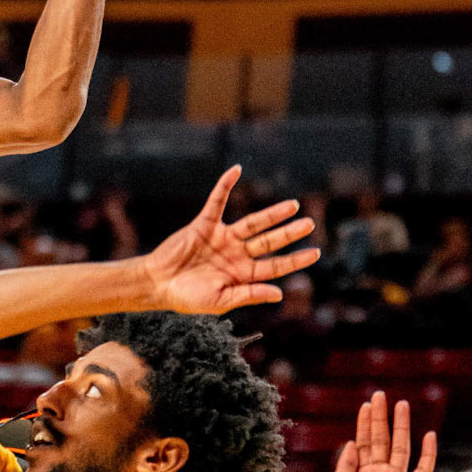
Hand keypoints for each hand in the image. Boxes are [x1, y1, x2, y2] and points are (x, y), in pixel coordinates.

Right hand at [140, 166, 318, 315]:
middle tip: (310, 224)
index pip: (274, 266)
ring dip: (272, 214)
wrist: (156, 283)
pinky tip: (236, 170)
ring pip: (252, 223)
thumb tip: (279, 293)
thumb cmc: (186, 298)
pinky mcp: (204, 224)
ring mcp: (222, 238)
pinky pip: (217, 202)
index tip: (315, 253)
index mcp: (242, 275)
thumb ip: (248, 294)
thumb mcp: (220, 301)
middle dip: (289, 233)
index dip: (295, 260)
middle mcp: (236, 254)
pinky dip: (225, 186)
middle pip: (269, 241)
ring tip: (293, 206)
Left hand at [326, 392, 436, 471]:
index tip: (367, 404)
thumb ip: (346, 465)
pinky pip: (422, 470)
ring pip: (401, 447)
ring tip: (401, 405)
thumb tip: (352, 442)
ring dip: (401, 426)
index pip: (364, 442)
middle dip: (381, 418)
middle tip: (381, 396)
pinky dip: (428, 454)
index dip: (365, 423)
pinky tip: (429, 435)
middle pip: (382, 439)